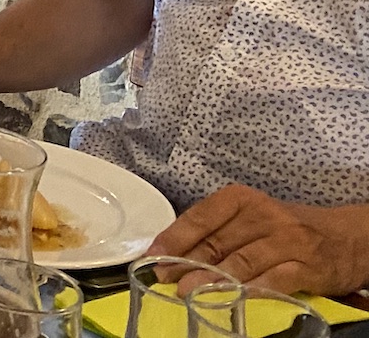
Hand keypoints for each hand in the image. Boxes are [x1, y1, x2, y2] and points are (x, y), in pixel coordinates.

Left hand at [147, 185, 368, 296]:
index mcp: (241, 200)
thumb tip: (173, 251)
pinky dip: (252, 290)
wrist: (347, 237)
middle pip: (216, 241)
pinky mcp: (307, 266)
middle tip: (162, 278)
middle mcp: (262, 215)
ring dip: (211, 278)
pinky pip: (275, 279)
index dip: (173, 238)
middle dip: (185, 262)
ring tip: (187, 291)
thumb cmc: (287, 228)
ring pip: (241, 260)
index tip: (151, 255)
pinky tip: (234, 299)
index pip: (199, 218)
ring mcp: (286, 240)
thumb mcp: (251, 219)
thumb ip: (217, 231)